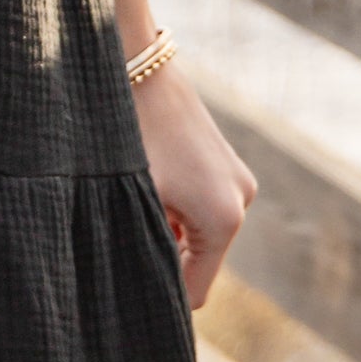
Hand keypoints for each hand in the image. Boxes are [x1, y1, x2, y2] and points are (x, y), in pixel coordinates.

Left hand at [135, 57, 253, 303]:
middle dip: (162, 257)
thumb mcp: (131, 203)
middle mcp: (241, 200)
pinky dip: (172, 209)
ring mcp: (237, 179)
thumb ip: (146, 254)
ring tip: (131, 202)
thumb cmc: (126, 137)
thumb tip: (148, 295)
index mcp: (224, 219)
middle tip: (118, 237)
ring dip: (164, 230)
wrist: (135, 66)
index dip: (160, 295)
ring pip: (197, 234)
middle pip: (198, 263)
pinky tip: (146, 186)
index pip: (196, 292)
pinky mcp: (226, 162)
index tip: (125, 289)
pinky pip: (200, 207)